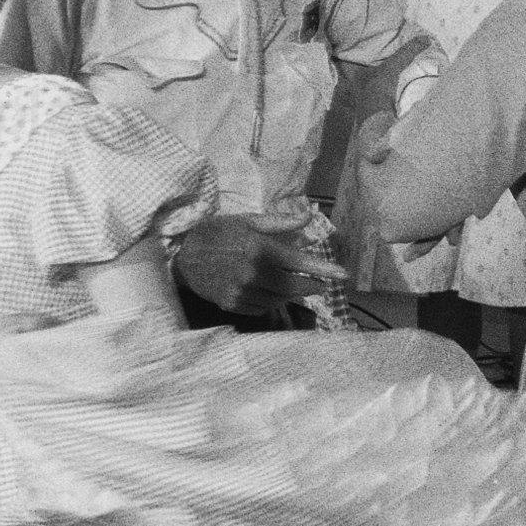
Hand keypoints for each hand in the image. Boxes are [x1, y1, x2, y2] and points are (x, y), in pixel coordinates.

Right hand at [169, 212, 333, 319]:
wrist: (180, 255)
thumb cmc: (216, 233)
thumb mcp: (247, 220)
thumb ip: (280, 222)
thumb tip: (309, 217)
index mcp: (260, 248)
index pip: (300, 261)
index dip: (324, 269)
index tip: (344, 275)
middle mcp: (253, 272)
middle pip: (294, 287)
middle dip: (311, 286)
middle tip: (319, 285)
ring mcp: (242, 291)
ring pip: (279, 300)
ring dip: (290, 294)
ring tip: (290, 286)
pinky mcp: (232, 305)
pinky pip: (261, 308)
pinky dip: (270, 302)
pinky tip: (266, 292)